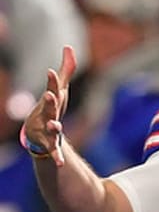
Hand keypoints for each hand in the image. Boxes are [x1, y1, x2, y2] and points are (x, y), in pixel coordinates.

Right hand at [22, 46, 75, 165]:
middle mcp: (46, 113)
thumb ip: (66, 69)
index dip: (52, 80)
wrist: (37, 131)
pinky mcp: (50, 144)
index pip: (52, 88)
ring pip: (51, 128)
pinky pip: (54, 151)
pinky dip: (56, 157)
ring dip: (53, 126)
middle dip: (51, 100)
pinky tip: (59, 163)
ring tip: (55, 125)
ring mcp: (46, 129)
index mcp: (50, 100)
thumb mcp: (60, 88)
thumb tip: (69, 47)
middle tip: (53, 94)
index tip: (51, 71)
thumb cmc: (51, 107)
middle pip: (50, 106)